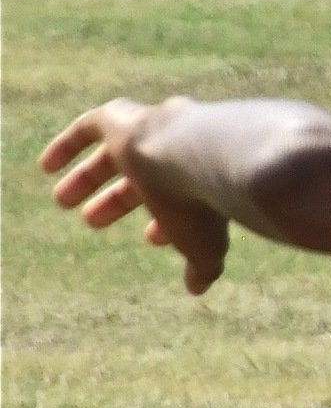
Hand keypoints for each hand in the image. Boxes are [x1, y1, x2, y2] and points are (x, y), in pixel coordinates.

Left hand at [39, 97, 229, 293]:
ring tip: (62, 201)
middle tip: (92, 220)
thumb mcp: (204, 244)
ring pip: (117, 152)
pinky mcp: (123, 119)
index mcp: (201, 182)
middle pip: (143, 175)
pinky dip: (70, 143)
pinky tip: (47, 166)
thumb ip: (201, 265)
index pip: (180, 201)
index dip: (166, 223)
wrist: (207, 155)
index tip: (154, 239)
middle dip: (118, 199)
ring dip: (90, 176)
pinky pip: (93, 124)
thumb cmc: (205, 206)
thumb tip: (197, 288)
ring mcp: (153, 134)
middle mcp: (179, 153)